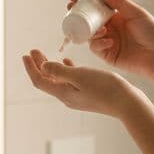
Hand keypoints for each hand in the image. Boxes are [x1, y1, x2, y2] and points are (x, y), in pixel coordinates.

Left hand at [22, 49, 142, 117]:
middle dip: (38, 65)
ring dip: (51, 66)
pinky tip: (68, 61)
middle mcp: (68, 97)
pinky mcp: (88, 93)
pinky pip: (71, 80)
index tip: (25, 54)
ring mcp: (78, 96)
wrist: (127, 103)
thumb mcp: (80, 76)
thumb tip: (43, 66)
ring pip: (59, 79)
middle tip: (33, 50)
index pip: (40, 80)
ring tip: (46, 54)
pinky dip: (66, 70)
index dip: (31, 68)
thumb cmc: (106, 88)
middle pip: (47, 80)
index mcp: (64, 93)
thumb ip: (60, 71)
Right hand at [68, 0, 153, 79]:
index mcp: (117, 16)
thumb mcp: (137, 13)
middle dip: (78, 15)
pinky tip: (108, 41)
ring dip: (90, 30)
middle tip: (72, 9)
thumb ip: (119, 3)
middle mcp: (111, 28)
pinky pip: (96, 48)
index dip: (84, 2)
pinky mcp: (108, 55)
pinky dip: (98, 44)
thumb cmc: (153, 33)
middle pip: (88, 20)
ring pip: (89, 34)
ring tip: (102, 30)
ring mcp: (108, 41)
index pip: (97, 7)